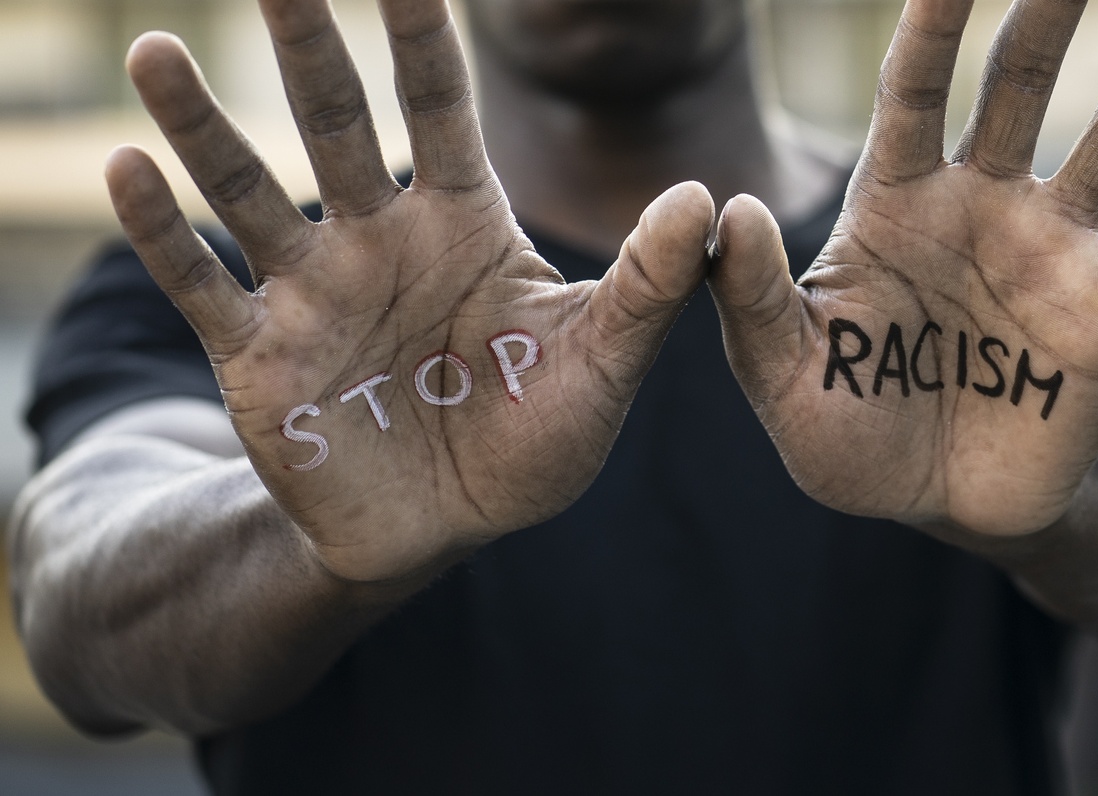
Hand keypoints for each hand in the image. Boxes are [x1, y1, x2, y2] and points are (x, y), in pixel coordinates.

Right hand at [106, 0, 712, 582]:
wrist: (447, 527)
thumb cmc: (532, 441)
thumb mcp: (602, 364)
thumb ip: (648, 285)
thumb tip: (706, 197)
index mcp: (463, 226)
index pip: (440, 110)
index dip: (422, 37)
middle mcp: (378, 240)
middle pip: (335, 125)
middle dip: (308, 48)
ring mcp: (312, 294)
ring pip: (249, 191)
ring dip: (202, 126)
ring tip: (158, 49)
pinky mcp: (259, 357)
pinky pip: (202, 286)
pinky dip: (162, 234)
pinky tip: (124, 172)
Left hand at [710, 0, 1097, 535]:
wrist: (942, 501)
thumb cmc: (851, 437)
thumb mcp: (782, 379)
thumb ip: (753, 300)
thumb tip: (733, 208)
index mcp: (894, 208)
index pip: (910, 96)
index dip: (929, 29)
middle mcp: (980, 207)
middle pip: (1018, 88)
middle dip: (1044, 16)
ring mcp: (1050, 251)